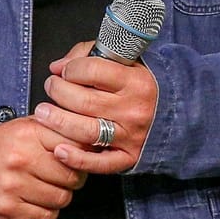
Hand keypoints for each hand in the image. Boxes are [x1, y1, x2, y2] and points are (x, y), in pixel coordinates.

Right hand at [0, 116, 87, 218]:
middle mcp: (19, 160)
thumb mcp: (24, 127)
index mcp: (26, 135)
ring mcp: (12, 187)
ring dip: (58, 195)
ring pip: (61, 199)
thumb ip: (56, 128)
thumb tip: (92, 137)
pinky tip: (35, 200)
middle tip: (60, 175)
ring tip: (44, 187)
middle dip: (71, 178)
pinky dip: (46, 211)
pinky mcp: (8, 210)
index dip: (80, 154)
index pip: (75, 147)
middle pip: (72, 177)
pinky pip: (46, 217)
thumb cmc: (0, 148)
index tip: (75, 157)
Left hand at [36, 40, 158, 174]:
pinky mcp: (128, 157)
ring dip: (57, 122)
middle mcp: (134, 109)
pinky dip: (76, 159)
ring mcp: (131, 136)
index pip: (94, 71)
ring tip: (42, 113)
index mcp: (136, 82)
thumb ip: (89, 55)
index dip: (71, 69)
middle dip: (58, 92)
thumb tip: (57, 66)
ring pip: (85, 131)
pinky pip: (99, 163)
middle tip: (50, 87)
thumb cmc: (140, 85)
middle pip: (84, 102)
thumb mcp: (125, 62)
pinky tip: (59, 151)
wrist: (177, 114)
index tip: (63, 71)